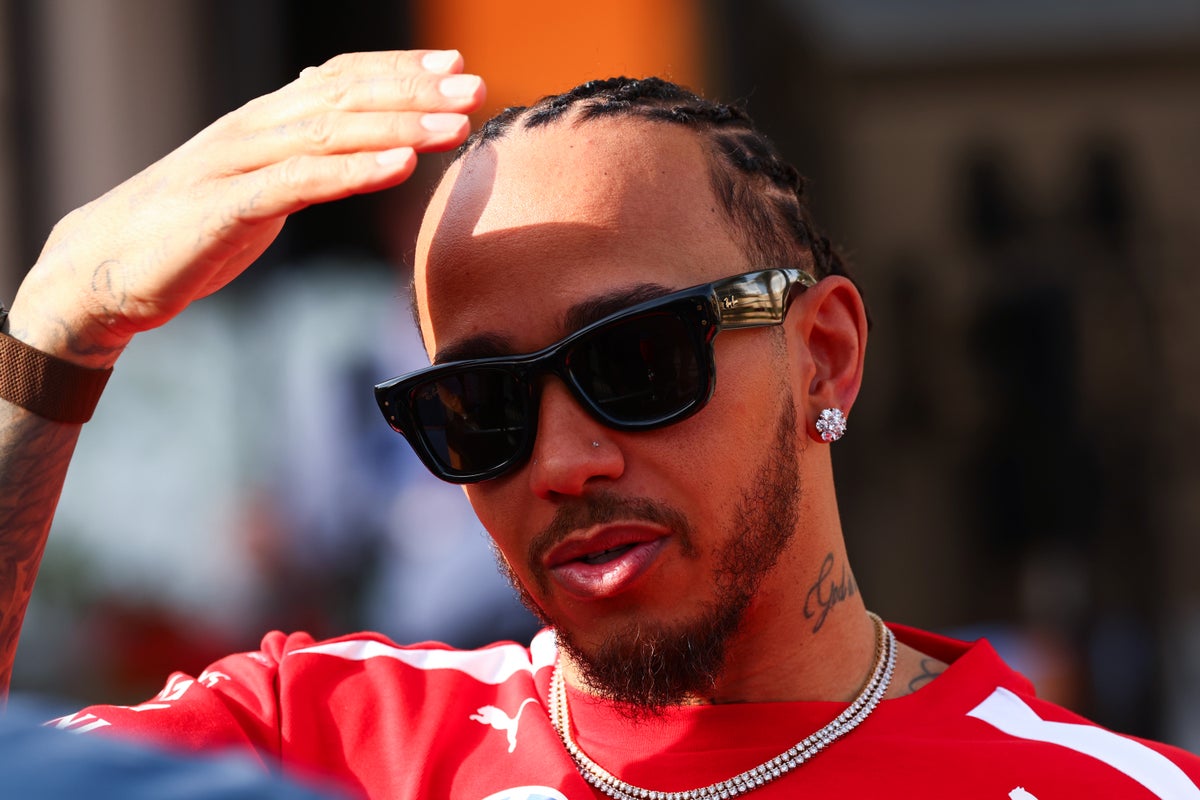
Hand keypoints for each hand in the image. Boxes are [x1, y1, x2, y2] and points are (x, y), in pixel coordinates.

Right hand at [8, 50, 484, 366]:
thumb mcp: (257, 186)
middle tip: (474, 87)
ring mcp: (237, 164)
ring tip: (455, 123)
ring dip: (398, 124)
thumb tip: (359, 143)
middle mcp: (253, 129)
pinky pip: (298, 182)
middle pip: (345, 97)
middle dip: (415, 90)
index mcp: (263, 122)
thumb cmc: (190, 229)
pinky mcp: (225, 207)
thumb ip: (304, 161)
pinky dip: (351, 170)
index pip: (340, 78)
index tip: (454, 65)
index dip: (398, 69)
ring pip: (329, 132)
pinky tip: (398, 164)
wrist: (107, 268)